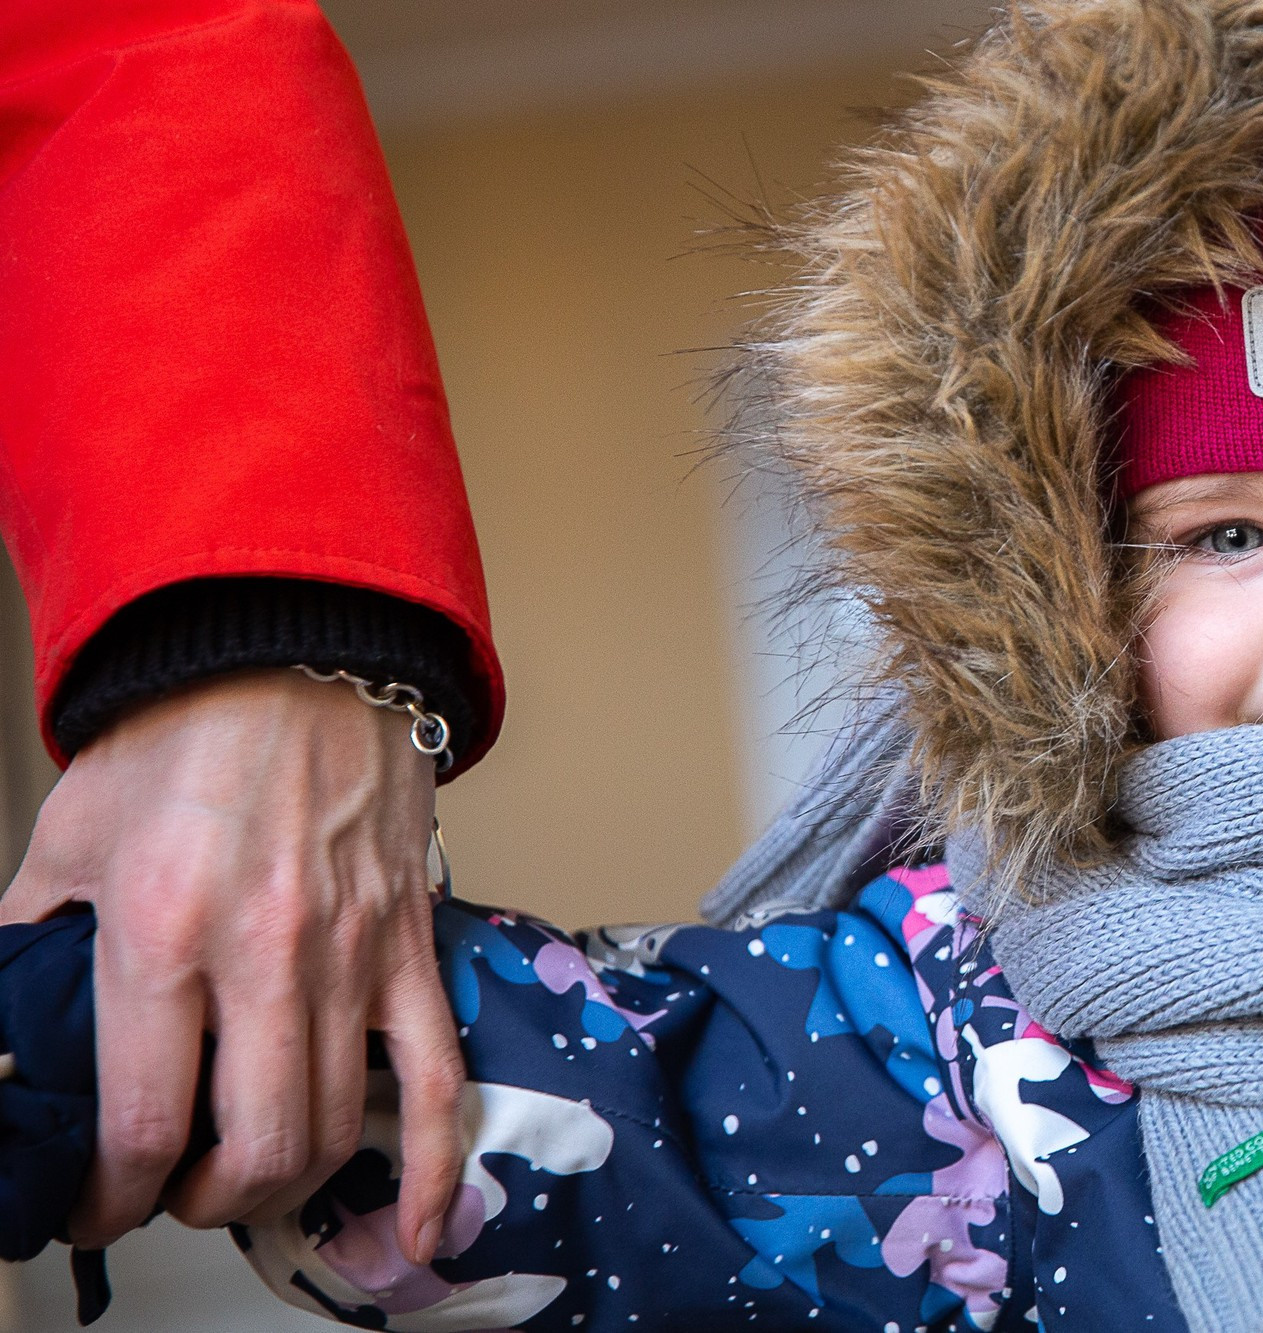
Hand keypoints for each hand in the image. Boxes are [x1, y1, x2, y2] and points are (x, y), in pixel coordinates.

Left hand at [0, 668, 463, 1262]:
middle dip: (197, 1206)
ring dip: (282, 1192)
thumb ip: (33, 940)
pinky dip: (435, 1171)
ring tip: (244, 1183)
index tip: (92, 1209)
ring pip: (334, 1131)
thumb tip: (8, 1024)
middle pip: (250, 1152)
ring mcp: (353, 958)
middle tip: (168, 1198)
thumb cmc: (187, 732)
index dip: (106, 1199)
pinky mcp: (411, 950)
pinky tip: (417, 1230)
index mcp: (165, 930)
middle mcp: (267, 955)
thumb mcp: (70, 835)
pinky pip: (438, 1079)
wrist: (298, 653)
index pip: (139, 1123)